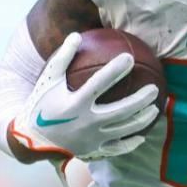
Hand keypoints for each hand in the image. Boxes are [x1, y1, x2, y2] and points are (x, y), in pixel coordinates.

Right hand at [16, 31, 161, 160]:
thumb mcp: (48, 80)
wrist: (32, 139)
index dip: (115, 70)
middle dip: (141, 100)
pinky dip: (131, 143)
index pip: (99, 84)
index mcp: (75, 104)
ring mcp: (91, 139)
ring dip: (142, 120)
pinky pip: (117, 149)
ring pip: (124, 130)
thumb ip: (62, 57)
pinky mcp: (93, 151)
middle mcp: (86, 122)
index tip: (129, 58)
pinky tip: (141, 136)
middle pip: (121, 111)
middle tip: (154, 89)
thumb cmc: (41, 105)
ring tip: (155, 109)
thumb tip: (77, 35)